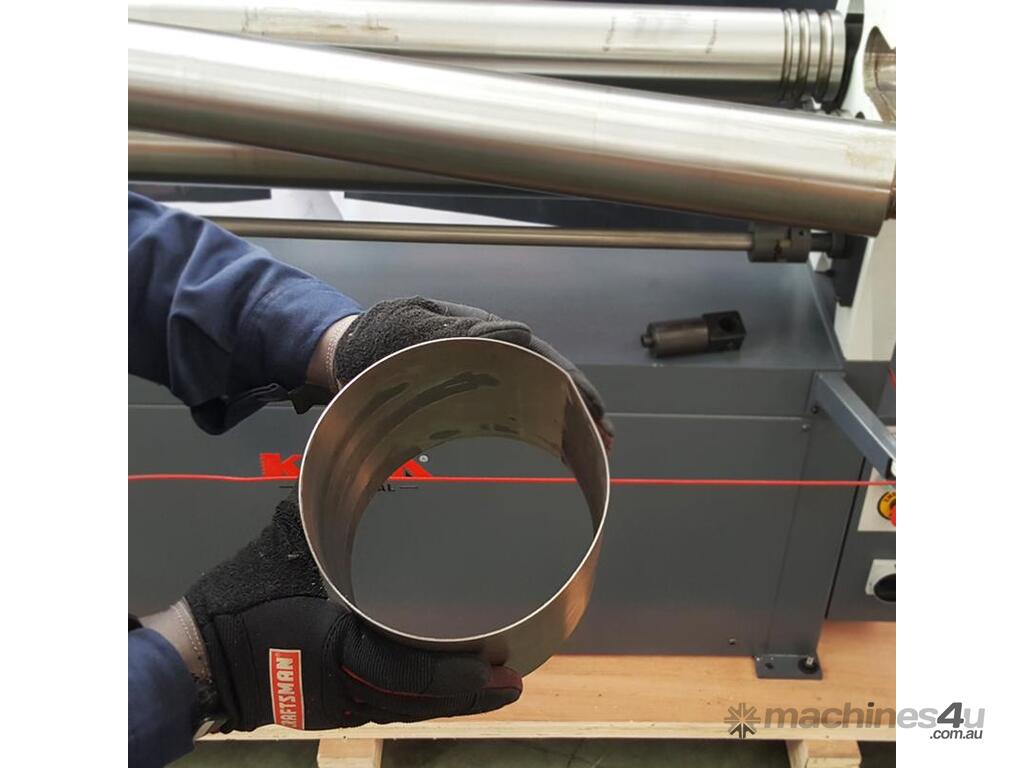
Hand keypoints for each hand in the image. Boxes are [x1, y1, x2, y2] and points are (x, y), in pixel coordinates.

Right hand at [178, 492, 521, 731]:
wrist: (196, 658)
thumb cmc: (237, 601)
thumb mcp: (277, 551)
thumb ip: (312, 513)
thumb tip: (335, 469)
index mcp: (332, 648)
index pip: (405, 674)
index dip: (454, 678)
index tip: (498, 671)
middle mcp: (343, 687)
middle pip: (417, 702)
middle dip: (467, 696)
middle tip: (512, 682)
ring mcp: (338, 705)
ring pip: (406, 710)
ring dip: (450, 701)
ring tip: (493, 688)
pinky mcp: (331, 710)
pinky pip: (388, 710)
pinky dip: (422, 701)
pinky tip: (445, 690)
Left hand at [333, 297, 613, 447]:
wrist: (351, 349)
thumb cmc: (380, 337)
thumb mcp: (414, 326)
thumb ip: (461, 329)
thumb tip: (521, 331)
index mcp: (486, 332)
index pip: (543, 358)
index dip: (573, 386)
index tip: (595, 413)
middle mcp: (495, 351)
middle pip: (550, 378)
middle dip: (582, 408)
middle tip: (607, 444)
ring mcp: (487, 373)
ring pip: (538, 394)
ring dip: (567, 420)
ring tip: (594, 451)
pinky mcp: (475, 393)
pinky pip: (515, 408)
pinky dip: (541, 426)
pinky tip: (556, 448)